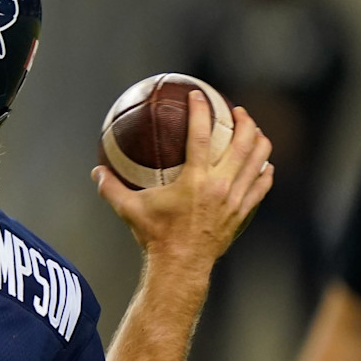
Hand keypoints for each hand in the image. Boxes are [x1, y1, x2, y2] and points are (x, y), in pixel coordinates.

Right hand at [92, 90, 272, 267]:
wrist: (180, 265)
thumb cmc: (155, 236)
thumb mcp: (129, 210)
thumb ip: (111, 188)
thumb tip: (96, 172)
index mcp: (195, 180)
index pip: (201, 135)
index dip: (201, 111)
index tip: (199, 95)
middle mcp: (220, 185)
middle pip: (242, 142)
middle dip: (243, 121)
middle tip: (236, 110)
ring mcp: (236, 199)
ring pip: (258, 160)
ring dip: (258, 140)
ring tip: (253, 130)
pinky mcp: (243, 212)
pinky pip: (261, 185)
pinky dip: (264, 171)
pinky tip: (263, 164)